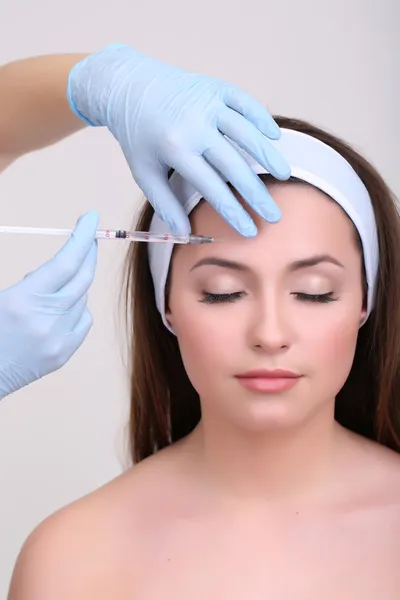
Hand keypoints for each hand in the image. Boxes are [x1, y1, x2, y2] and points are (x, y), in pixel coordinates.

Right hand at [0, 211, 97, 399]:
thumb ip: (30, 282)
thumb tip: (53, 271)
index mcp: (22, 301)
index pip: (65, 262)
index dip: (82, 237)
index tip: (91, 218)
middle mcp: (45, 321)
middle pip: (82, 278)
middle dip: (88, 253)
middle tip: (89, 238)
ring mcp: (57, 340)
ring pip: (83, 299)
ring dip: (75, 284)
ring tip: (55, 284)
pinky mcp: (62, 355)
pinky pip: (83, 321)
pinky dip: (78, 308)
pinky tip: (62, 307)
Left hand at [68, 45, 290, 235]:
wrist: (128, 85)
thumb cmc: (137, 135)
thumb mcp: (143, 172)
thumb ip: (165, 203)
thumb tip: (184, 235)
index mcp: (176, 149)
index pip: (212, 187)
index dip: (233, 211)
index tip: (249, 230)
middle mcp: (194, 125)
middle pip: (235, 164)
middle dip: (257, 194)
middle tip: (274, 215)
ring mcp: (207, 103)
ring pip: (246, 133)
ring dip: (267, 156)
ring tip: (284, 176)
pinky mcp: (215, 87)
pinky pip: (246, 103)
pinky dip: (262, 119)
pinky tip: (274, 138)